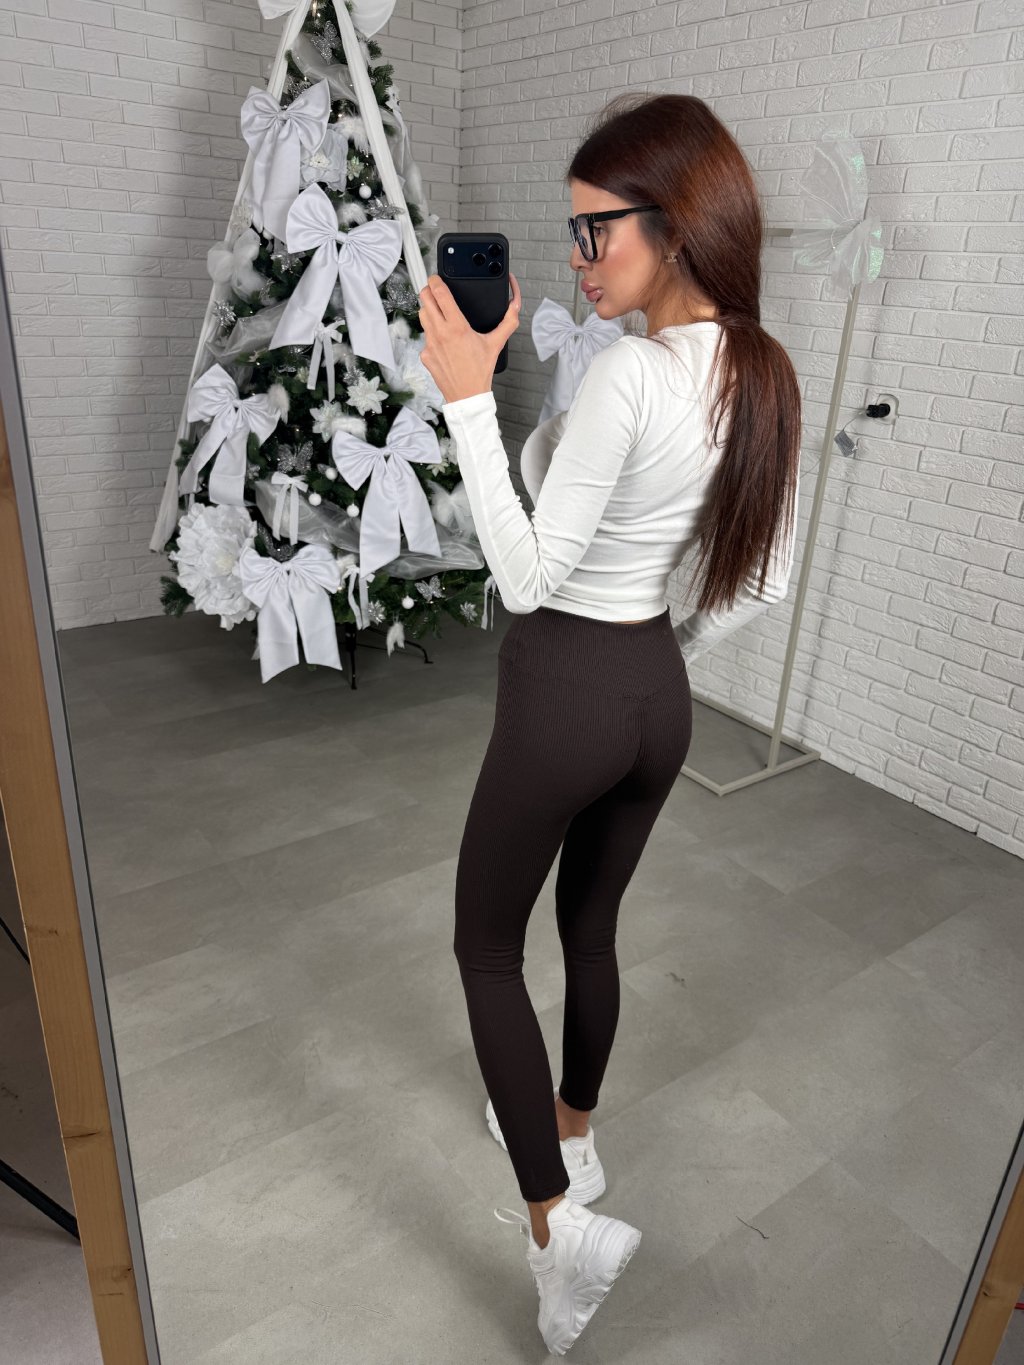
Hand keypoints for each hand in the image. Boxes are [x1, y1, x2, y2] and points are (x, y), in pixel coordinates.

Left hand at [418, 271, 521, 404]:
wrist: (467, 396)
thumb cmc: (479, 372)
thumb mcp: (496, 344)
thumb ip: (507, 322)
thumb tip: (514, 307)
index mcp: (457, 327)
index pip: (440, 294)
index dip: (436, 281)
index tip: (436, 277)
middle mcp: (440, 333)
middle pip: (424, 299)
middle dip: (428, 291)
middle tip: (434, 290)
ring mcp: (430, 344)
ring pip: (422, 316)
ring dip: (429, 310)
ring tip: (439, 313)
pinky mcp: (425, 354)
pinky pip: (425, 337)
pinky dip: (432, 334)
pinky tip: (442, 340)